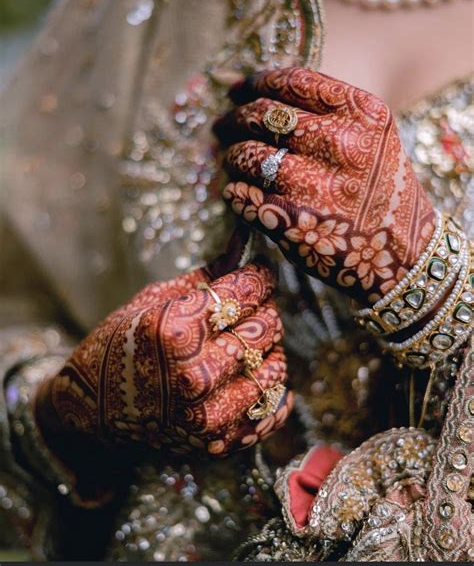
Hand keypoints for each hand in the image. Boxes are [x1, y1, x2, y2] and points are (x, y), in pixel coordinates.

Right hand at [37, 234, 290, 456]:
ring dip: (268, 348)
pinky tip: (257, 370)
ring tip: (249, 339)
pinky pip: (272, 408)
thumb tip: (243, 243)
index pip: (243, 293)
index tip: (260, 272)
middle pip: (264, 327)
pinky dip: (272, 386)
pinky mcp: (218, 442)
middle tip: (253, 305)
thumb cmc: (120, 343)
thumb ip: (205, 276)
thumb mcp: (154, 300)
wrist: (94, 406)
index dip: (259, 276)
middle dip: (265, 309)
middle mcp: (195, 376)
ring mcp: (208, 414)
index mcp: (175, 332)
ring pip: (275, 366)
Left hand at [214, 67, 434, 304]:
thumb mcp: (373, 138)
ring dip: (232, 157)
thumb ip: (327, 113)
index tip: (238, 90)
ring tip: (232, 161)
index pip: (293, 82)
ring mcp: (313, 185)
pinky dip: (233, 191)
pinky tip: (239, 191)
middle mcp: (338, 144)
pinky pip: (240, 194)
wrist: (403, 252)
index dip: (256, 83)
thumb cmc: (382, 191)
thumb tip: (260, 97)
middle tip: (223, 125)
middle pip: (262, 116)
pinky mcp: (291, 222)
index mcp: (361, 114)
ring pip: (247, 155)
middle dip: (234, 118)